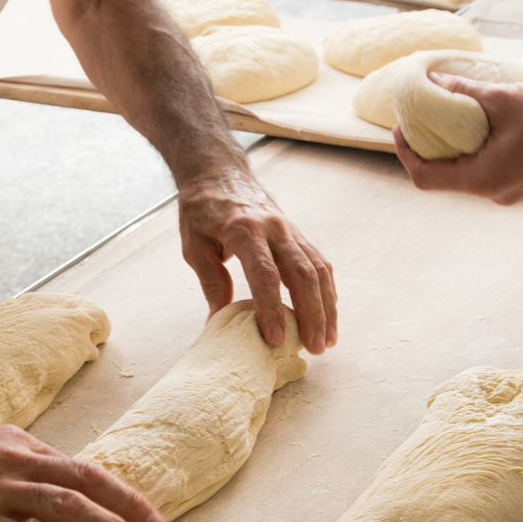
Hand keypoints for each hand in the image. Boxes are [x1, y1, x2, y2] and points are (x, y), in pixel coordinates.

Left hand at [177, 169, 336, 353]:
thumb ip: (211, 282)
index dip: (272, 308)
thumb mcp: (194, 246)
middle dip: (311, 314)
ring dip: (326, 308)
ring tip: (327, 341)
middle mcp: (274, 228)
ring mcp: (290, 230)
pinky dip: (327, 292)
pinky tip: (328, 316)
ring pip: (318, 270)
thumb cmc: (202, 210)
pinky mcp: (298, 234)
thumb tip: (217, 322)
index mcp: (244, 229)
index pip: (264, 274)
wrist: (219, 173)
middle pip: (302, 274)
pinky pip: (320, 264)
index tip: (275, 338)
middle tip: (314, 348)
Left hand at [394, 73, 522, 204]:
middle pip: (442, 177)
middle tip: (419, 117)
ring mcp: (509, 190)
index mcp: (484, 180)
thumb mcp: (502, 98)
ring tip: (444, 116)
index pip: (426, 177)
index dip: (406, 153)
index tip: (400, 127)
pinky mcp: (522, 181)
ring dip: (451, 147)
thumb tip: (431, 81)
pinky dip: (472, 149)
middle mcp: (494, 193)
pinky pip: (485, 169)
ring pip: (464, 173)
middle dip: (427, 148)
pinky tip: (473, 123)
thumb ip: (463, 93)